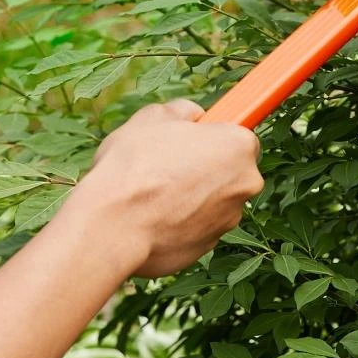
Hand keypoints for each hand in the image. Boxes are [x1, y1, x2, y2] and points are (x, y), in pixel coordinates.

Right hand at [66, 100, 263, 278]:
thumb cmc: (133, 167)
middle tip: (169, 165)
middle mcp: (245, 185)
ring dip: (192, 197)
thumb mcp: (153, 118)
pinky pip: (198, 228)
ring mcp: (229, 219)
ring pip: (214, 202)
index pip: (240, 135)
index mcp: (239, 146)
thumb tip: (192, 114)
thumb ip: (182, 110)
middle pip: (231, 171)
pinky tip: (152, 217)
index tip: (197, 140)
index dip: (215, 137)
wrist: (112, 226)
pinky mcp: (209, 247)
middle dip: (206, 168)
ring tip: (154, 193)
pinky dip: (181, 223)